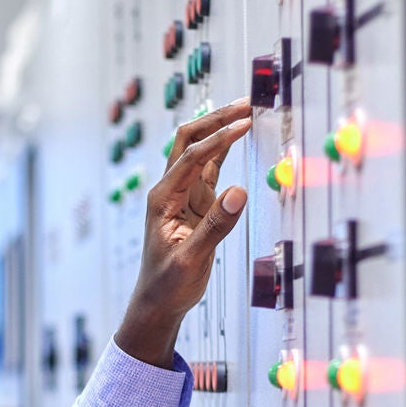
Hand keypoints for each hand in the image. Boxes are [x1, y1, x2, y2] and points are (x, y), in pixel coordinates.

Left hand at [116, 99, 252, 366]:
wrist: (158, 302)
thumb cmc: (167, 284)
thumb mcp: (191, 259)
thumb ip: (215, 227)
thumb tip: (237, 192)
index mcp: (163, 198)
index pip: (193, 157)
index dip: (219, 138)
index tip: (245, 124)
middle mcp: (171, 190)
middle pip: (191, 141)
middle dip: (216, 119)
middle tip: (245, 103)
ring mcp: (185, 195)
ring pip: (202, 151)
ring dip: (221, 130)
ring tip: (247, 110)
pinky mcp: (197, 204)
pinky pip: (212, 169)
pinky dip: (226, 151)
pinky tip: (240, 136)